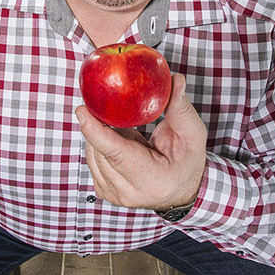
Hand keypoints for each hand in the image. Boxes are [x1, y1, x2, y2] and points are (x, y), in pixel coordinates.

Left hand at [75, 74, 206, 212]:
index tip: (82, 110)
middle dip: (103, 125)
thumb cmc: (187, 161)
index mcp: (152, 180)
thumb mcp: (192, 135)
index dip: (96, 131)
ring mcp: (113, 194)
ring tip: (128, 131)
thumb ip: (181, 108)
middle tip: (117, 107)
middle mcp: (129, 193)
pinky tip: (121, 141)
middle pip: (100, 150)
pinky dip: (101, 144)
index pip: (116, 154)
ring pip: (92, 153)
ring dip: (104, 134)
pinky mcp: (103, 190)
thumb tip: (175, 79)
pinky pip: (92, 158)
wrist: (181, 189)